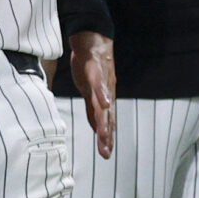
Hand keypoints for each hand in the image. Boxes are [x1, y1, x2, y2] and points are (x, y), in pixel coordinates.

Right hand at [69, 30, 116, 158]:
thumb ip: (94, 111)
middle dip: (106, 136)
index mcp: (105, 100)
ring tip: (105, 134)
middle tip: (105, 152)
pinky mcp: (94, 70)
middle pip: (106, 117)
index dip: (107, 138)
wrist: (94, 42)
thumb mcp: (91, 93)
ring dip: (104, 119)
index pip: (107, 122)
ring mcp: (100, 82)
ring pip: (102, 104)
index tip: (106, 155)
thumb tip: (97, 130)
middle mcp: (106, 94)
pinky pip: (98, 83)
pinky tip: (104, 103)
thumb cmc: (92, 68)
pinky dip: (101, 93)